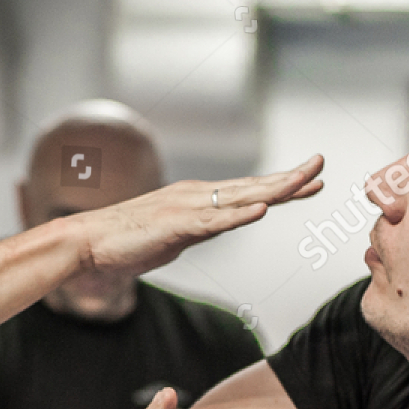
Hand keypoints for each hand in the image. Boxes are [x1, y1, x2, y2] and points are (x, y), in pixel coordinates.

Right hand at [73, 156, 323, 277]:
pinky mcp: (174, 225)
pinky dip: (240, 215)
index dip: (281, 186)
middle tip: (321, 166)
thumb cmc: (125, 242)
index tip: (310, 181)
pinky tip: (262, 211)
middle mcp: (196, 197)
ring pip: (239, 198)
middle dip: (290, 178)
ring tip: (304, 182)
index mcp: (197, 200)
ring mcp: (186, 208)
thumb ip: (199, 230)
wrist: (87, 242)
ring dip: (274, 190)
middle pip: (252, 187)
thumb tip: (217, 229)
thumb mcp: (174, 237)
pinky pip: (213, 221)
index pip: (248, 192)